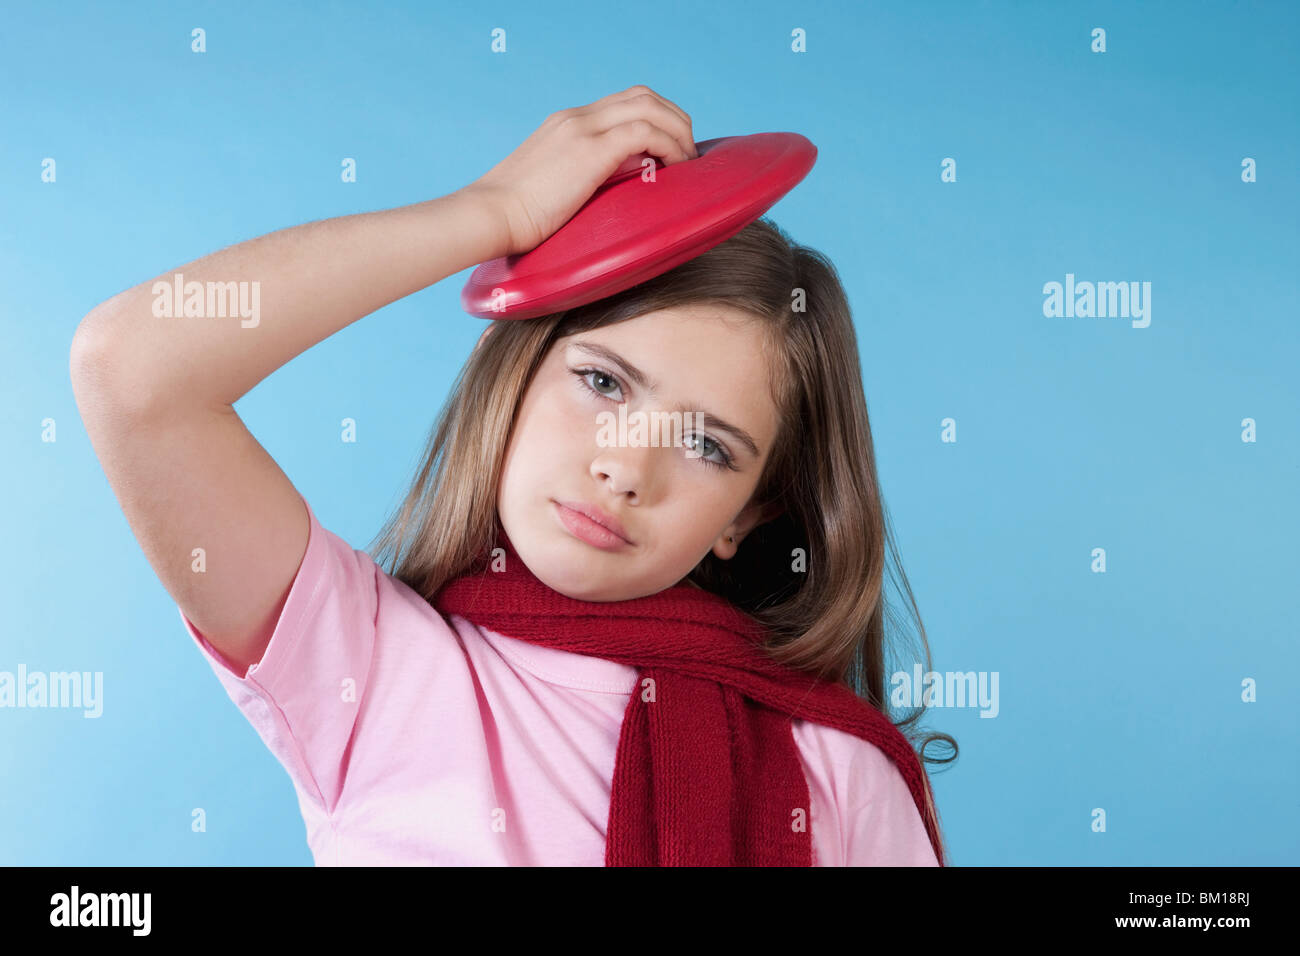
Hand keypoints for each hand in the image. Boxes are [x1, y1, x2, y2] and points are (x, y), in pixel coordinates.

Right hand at [464, 85, 697, 257]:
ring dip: (678, 130)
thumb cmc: (513, 216)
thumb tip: (605, 193)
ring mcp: (583, 129)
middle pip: (642, 96)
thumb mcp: (548, 187)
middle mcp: (577, 117)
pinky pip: (646, 132)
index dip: (654, 119)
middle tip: (688, 154)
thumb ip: (574, 179)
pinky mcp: (590, 150)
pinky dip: (670, 146)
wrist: (489, 215)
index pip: (622, 103)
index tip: (669, 150)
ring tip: (688, 161)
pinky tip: (676, 168)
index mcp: (566, 124)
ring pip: (650, 106)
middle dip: (675, 120)